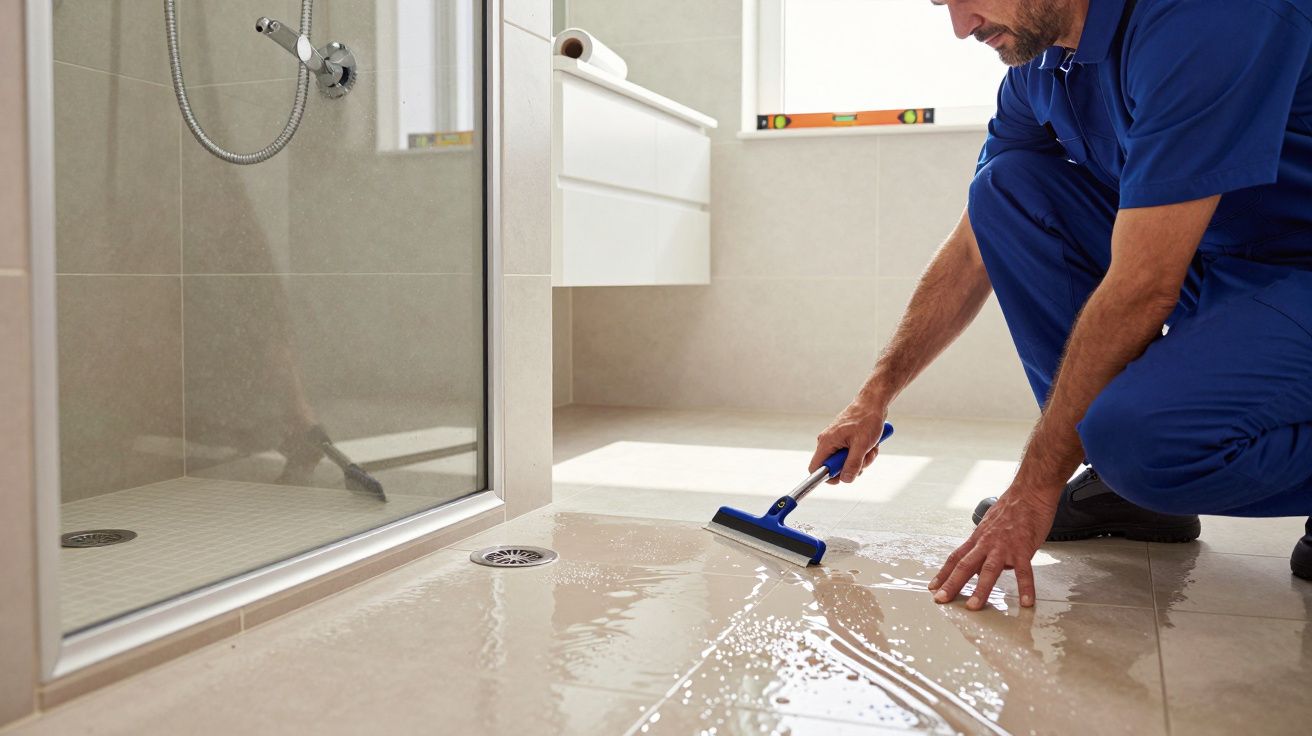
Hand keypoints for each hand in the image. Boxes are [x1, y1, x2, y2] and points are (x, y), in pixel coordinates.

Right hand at [810, 398, 888, 483]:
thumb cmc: (866, 419)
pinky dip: (863, 454)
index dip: (827, 477)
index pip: (815, 468)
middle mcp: (828, 443)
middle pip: (835, 468)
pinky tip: (870, 445)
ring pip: (846, 462)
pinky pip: (851, 455)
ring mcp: (836, 442)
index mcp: (826, 442)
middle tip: (865, 458)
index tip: (844, 477)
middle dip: (853, 467)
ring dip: (861, 460)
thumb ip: (853, 464)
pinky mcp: (844, 441)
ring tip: (870, 448)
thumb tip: (845, 479)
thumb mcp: (862, 445)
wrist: (873, 404)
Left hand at [928, 488, 1055, 609]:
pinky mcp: (1023, 547)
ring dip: (980, 589)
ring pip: (989, 570)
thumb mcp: (991, 526)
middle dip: (951, 583)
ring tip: (973, 606)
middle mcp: (987, 542)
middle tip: (940, 599)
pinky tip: (1026, 602)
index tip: (934, 587)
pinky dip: (1025, 587)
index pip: (956, 557)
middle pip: (965, 565)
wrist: (1030, 492)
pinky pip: (1024, 571)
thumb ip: (986, 547)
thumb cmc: (1012, 509)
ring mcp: (1004, 546)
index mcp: (979, 538)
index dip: (944, 573)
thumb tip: (984, 568)